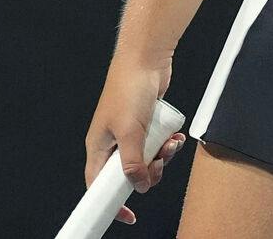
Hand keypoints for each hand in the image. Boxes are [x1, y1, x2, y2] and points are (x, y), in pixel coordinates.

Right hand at [84, 51, 187, 225]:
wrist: (145, 58)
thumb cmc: (128, 87)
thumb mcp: (130, 131)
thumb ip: (133, 162)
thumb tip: (139, 185)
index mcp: (98, 146)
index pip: (97, 184)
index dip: (110, 201)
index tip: (127, 214)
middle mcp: (112, 142)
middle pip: (128, 175)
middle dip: (147, 174)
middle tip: (157, 166)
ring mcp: (130, 133)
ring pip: (146, 161)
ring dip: (161, 157)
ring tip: (168, 144)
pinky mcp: (146, 125)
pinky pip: (156, 145)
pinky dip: (167, 144)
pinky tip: (174, 137)